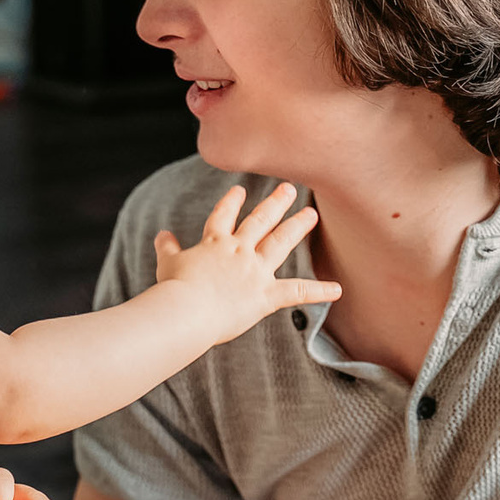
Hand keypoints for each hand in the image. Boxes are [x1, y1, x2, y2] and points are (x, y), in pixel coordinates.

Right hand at [151, 184, 340, 345]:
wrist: (185, 310)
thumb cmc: (172, 291)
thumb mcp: (167, 264)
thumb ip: (167, 248)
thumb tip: (161, 235)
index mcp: (214, 243)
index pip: (224, 216)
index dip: (232, 202)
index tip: (240, 190)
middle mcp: (238, 251)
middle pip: (260, 221)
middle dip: (275, 203)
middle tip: (290, 188)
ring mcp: (254, 271)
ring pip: (280, 243)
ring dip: (297, 227)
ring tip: (311, 214)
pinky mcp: (265, 296)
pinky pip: (297, 292)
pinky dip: (318, 291)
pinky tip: (338, 289)